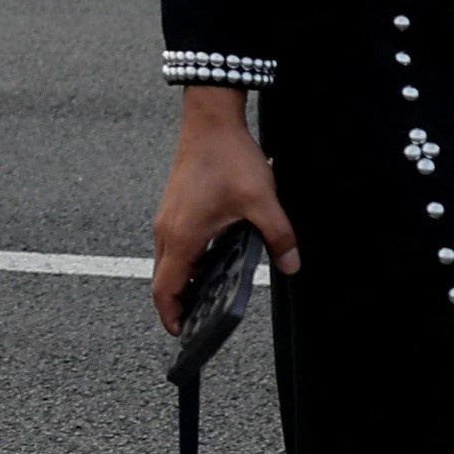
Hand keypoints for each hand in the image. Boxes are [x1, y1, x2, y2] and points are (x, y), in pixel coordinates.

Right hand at [151, 84, 299, 323]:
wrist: (210, 120)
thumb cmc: (228, 157)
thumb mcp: (262, 201)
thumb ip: (278, 236)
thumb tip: (291, 265)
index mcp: (182, 236)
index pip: (164, 290)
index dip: (171, 316)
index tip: (183, 333)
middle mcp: (166, 230)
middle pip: (162, 279)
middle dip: (178, 303)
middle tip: (200, 320)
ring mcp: (167, 217)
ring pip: (165, 261)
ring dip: (181, 281)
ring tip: (207, 294)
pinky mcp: (173, 207)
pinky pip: (172, 244)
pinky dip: (184, 261)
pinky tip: (211, 258)